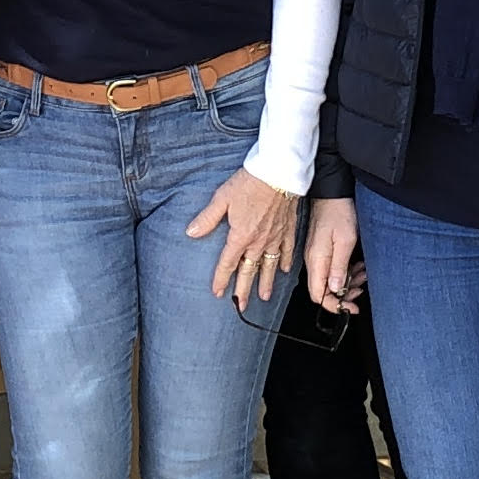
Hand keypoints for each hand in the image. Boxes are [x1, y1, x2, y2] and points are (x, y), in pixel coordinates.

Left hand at [186, 167, 302, 311]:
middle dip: (243, 290)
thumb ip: (207, 218)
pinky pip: (286, 250)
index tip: (218, 293)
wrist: (279, 172)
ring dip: (266, 282)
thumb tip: (191, 232)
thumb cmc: (249, 183)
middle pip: (249, 270)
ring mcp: (275, 237)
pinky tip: (283, 270)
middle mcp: (258, 241)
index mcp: (241, 236)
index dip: (221, 279)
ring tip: (264, 296)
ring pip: (269, 265)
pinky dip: (285, 261)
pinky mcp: (287, 229)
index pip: (228, 263)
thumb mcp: (222, 198)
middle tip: (240, 306)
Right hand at [302, 195, 362, 313]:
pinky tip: (357, 266)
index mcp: (316, 260)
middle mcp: (313, 260)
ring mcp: (317, 255)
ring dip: (347, 282)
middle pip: (324, 290)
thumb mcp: (344, 241)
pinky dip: (346, 271)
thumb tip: (335, 289)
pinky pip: (332, 269)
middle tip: (360, 290)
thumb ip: (339, 267)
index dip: (334, 306)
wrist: (332, 192)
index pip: (318, 295)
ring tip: (363, 275)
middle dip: (343, 295)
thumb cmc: (338, 211)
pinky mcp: (322, 250)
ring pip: (330, 280)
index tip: (350, 308)